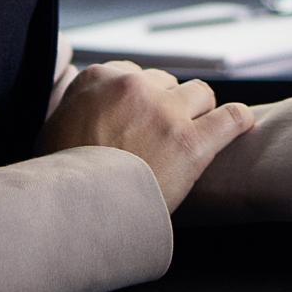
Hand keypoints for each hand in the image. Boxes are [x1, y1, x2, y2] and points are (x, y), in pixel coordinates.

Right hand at [38, 61, 254, 209]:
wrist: (73, 216)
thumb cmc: (62, 180)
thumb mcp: (53, 129)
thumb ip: (78, 106)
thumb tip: (88, 108)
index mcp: (98, 78)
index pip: (137, 75)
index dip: (142, 100)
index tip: (141, 121)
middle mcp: (133, 87)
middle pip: (168, 83)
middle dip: (168, 107)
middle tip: (160, 139)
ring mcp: (164, 113)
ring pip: (200, 95)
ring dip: (197, 115)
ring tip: (189, 140)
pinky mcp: (191, 142)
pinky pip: (231, 118)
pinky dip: (237, 122)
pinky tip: (239, 126)